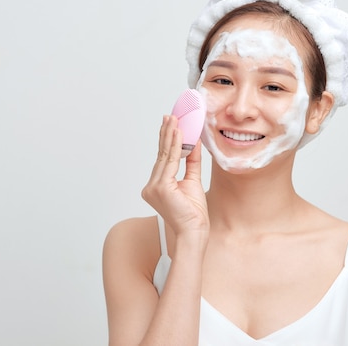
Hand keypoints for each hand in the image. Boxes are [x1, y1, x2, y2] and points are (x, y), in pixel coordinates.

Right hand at [141, 115, 208, 238]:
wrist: (195, 231)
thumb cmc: (194, 213)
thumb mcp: (193, 181)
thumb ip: (191, 162)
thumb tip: (193, 142)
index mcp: (157, 186)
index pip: (163, 158)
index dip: (168, 140)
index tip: (172, 124)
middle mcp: (151, 186)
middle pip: (162, 154)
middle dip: (167, 133)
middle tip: (171, 115)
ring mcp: (153, 187)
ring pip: (165, 155)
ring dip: (171, 135)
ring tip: (175, 119)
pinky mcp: (160, 187)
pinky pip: (170, 161)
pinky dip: (175, 146)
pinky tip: (179, 133)